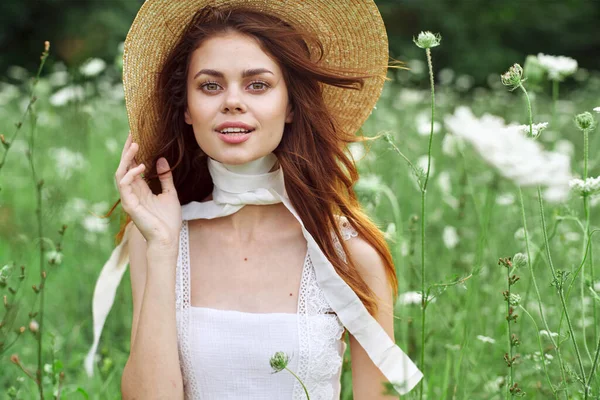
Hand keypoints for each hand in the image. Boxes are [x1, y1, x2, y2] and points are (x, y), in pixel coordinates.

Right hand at [115, 133, 181, 248]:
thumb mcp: (170, 193)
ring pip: (121, 172)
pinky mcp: (129, 204)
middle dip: (128, 149)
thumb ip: (165, 178)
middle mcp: (132, 191)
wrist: (168, 239)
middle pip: (125, 166)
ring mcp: (129, 198)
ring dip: (127, 158)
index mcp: (141, 189)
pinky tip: (139, 166)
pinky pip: (124, 185)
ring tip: (135, 144)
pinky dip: (130, 174)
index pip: (133, 166)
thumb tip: (162, 159)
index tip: (138, 135)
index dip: (134, 151)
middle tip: (133, 133)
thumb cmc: (168, 220)